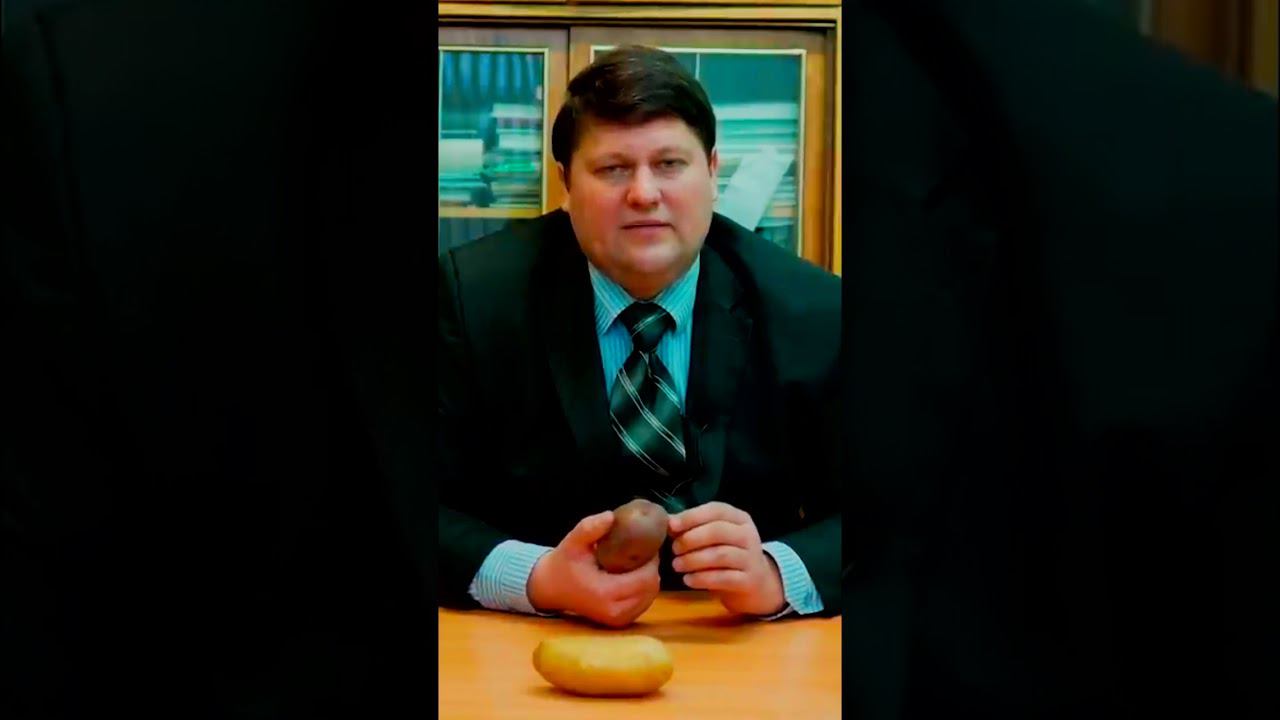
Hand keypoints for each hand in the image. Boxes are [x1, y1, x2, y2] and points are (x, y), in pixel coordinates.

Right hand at [526, 510, 660, 627]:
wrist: (551, 588)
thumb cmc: (564, 563)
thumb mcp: (573, 542)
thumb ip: (590, 528)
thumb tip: (611, 516)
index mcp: (605, 593)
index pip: (645, 579)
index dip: (651, 560)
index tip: (647, 544)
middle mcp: (614, 611)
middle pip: (651, 588)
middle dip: (652, 568)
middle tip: (644, 551)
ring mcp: (618, 619)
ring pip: (650, 596)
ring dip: (649, 578)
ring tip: (637, 562)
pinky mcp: (620, 621)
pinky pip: (643, 603)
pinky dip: (643, 589)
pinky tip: (633, 576)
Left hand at [668, 502, 786, 615]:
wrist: (757, 585)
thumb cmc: (729, 556)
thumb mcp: (716, 538)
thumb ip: (695, 528)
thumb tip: (668, 523)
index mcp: (739, 518)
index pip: (716, 510)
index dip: (692, 516)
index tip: (671, 526)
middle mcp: (748, 535)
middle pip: (717, 531)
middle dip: (691, 539)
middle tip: (674, 549)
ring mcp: (751, 558)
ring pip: (720, 555)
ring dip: (693, 560)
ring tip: (677, 565)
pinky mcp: (749, 581)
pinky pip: (723, 578)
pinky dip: (702, 579)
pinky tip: (688, 580)